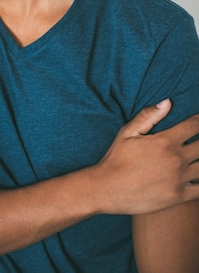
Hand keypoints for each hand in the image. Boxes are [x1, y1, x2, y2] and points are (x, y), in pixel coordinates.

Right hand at [92, 99, 198, 215]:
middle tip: (198, 140)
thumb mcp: (128, 132)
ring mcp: (179, 179)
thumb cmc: (116, 159)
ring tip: (198, 156)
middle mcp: (176, 159)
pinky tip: (197, 177)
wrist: (108, 189)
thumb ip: (149, 116)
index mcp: (165, 141)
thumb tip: (168, 102)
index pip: (194, 126)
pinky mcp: (178, 196)